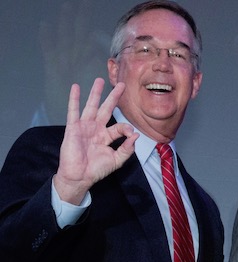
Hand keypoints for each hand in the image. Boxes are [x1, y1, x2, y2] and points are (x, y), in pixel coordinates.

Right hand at [53, 79, 136, 204]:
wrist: (79, 177)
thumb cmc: (96, 170)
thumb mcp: (116, 160)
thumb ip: (127, 149)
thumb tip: (136, 136)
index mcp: (107, 137)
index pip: (120, 127)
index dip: (127, 129)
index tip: (131, 134)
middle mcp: (96, 129)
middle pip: (106, 109)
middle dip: (113, 97)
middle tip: (121, 85)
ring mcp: (84, 127)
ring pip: (91, 106)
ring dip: (95, 93)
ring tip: (99, 80)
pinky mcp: (73, 128)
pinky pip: (73, 111)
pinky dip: (74, 99)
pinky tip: (76, 88)